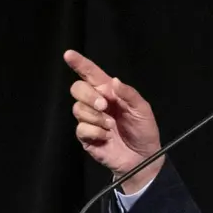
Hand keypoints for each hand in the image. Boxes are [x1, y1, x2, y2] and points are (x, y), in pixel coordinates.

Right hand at [64, 50, 162, 190]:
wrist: (143, 157)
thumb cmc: (143, 130)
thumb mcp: (142, 109)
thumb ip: (128, 94)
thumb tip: (113, 81)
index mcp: (109, 92)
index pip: (91, 74)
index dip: (79, 63)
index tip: (68, 54)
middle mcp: (96, 103)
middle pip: (77, 89)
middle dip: (88, 95)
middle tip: (104, 105)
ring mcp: (90, 120)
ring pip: (77, 108)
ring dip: (95, 116)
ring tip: (110, 125)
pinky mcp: (86, 137)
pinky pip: (81, 128)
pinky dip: (95, 130)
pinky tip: (106, 136)